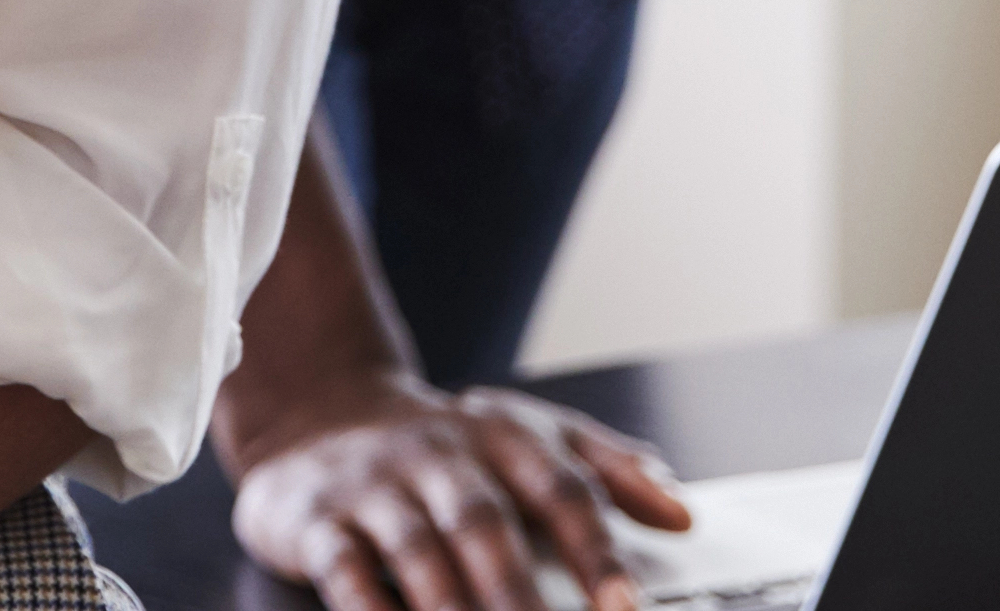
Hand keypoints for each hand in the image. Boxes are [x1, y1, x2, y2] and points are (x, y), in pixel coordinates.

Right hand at [228, 370, 690, 610]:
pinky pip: (344, 568)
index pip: (558, 488)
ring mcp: (375, 487)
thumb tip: (681, 514)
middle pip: (486, 526)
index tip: (625, 607)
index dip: (594, 549)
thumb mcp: (528, 436)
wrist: (320, 410)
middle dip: (520, 597)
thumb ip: (608, 470)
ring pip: (419, 551)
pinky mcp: (318, 520)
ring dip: (452, 609)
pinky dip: (370, 608)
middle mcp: (438, 456)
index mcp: (500, 437)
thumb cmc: (445, 446)